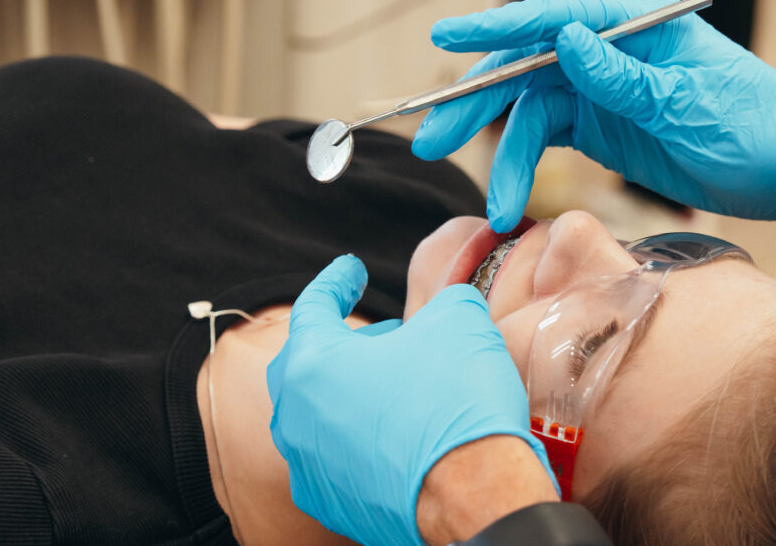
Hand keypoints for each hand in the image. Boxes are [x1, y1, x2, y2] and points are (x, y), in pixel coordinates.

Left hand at [267, 255, 555, 545]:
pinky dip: (363, 433)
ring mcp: (311, 468)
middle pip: (305, 363)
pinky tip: (401, 429)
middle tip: (383, 334)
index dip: (337, 281)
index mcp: (312, 365)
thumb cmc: (457, 403)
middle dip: (342, 341)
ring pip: (319, 413)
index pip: (312, 306)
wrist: (479, 497)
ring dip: (353, 389)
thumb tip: (442, 310)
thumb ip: (438, 302)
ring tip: (397, 381)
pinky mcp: (336, 505)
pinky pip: (339, 456)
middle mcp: (297, 419)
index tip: (352, 269)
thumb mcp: (457, 320)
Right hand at [412, 0, 775, 231]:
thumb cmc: (759, 126)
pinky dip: (526, 167)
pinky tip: (510, 196)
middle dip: (476, 102)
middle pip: (526, 67)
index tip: (443, 37)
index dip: (495, 26)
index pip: (555, 17)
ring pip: (530, 112)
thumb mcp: (692, 103)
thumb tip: (566, 37)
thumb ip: (625, 76)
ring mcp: (603, 92)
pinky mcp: (602, 129)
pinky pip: (548, 141)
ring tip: (489, 201)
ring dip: (502, 153)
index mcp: (638, 26)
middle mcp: (611, 53)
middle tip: (430, 135)